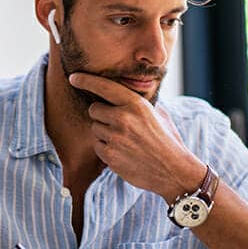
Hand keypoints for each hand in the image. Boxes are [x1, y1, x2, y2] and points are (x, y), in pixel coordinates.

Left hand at [68, 72, 205, 202]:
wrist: (174, 171)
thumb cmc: (167, 141)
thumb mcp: (159, 114)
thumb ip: (140, 103)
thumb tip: (126, 93)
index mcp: (136, 104)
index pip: (104, 86)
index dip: (86, 80)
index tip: (74, 77)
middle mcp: (123, 118)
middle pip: (94, 109)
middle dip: (102, 115)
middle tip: (117, 124)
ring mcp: (115, 138)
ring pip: (95, 128)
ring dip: (104, 133)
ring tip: (125, 140)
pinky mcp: (110, 155)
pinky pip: (97, 146)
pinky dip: (106, 148)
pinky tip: (123, 152)